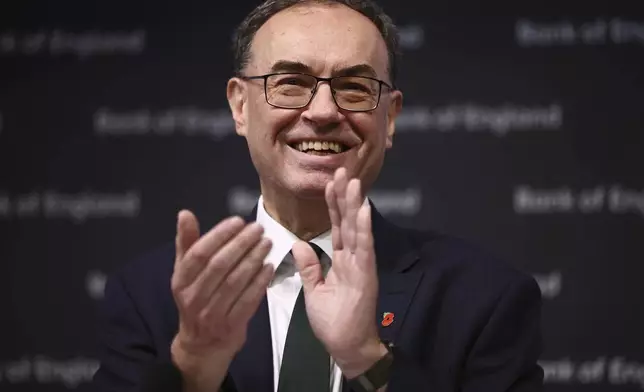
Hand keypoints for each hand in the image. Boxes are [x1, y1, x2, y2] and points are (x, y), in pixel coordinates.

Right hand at [170, 210, 273, 390]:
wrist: (201, 345)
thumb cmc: (196, 299)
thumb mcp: (185, 273)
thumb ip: (187, 243)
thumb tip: (184, 213)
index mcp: (181, 281)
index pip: (199, 254)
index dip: (219, 235)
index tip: (238, 221)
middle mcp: (193, 298)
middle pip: (219, 266)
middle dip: (241, 244)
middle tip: (258, 229)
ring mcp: (212, 314)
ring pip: (235, 282)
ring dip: (253, 260)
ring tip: (267, 243)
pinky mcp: (231, 326)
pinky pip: (248, 300)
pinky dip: (260, 282)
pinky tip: (269, 267)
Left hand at [292, 167, 385, 377]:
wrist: (346, 346)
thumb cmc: (333, 321)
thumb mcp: (314, 291)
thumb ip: (310, 267)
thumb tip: (299, 243)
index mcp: (340, 260)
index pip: (336, 226)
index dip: (333, 204)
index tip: (329, 182)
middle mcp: (353, 258)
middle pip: (347, 221)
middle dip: (343, 196)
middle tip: (341, 170)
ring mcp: (361, 265)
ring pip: (357, 229)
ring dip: (354, 205)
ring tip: (352, 182)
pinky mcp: (366, 275)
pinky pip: (364, 248)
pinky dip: (363, 229)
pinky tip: (362, 210)